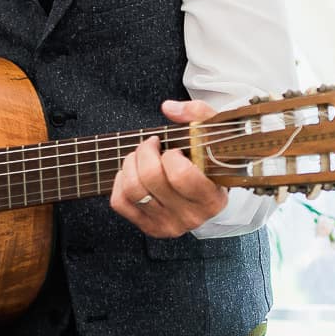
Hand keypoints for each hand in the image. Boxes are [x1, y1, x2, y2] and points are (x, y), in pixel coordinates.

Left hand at [109, 99, 228, 238]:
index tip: (173, 148)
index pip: (181, 175)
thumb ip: (198, 114)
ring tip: (140, 156)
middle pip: (151, 179)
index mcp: (212, 198)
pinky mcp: (149, 227)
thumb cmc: (211, 161)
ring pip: (133, 190)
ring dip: (130, 164)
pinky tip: (133, 172)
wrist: (210, 193)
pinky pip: (120, 203)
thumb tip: (168, 108)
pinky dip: (120, 182)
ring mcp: (168, 225)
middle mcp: (191, 216)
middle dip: (145, 152)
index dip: (170, 155)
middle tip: (151, 145)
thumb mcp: (215, 134)